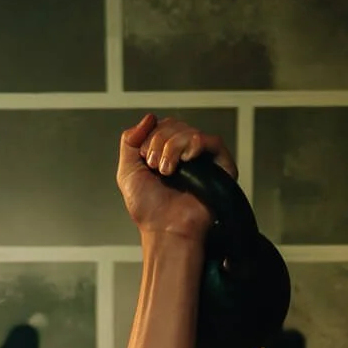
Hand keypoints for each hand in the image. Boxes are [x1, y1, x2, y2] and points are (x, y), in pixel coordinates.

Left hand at [116, 114, 237, 240]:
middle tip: (156, 168)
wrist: (165, 230)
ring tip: (168, 172)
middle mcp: (185, 154)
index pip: (161, 125)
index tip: (146, 161)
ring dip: (172, 147)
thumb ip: (130, 141)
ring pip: (189, 131)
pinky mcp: (219, 167)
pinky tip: (186, 159)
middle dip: (159, 142)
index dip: (150, 136)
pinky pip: (212, 141)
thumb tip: (149, 117)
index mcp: (166, 154)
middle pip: (174, 124)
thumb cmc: (149, 210)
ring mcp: (202, 160)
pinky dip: (195, 144)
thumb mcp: (127, 172)